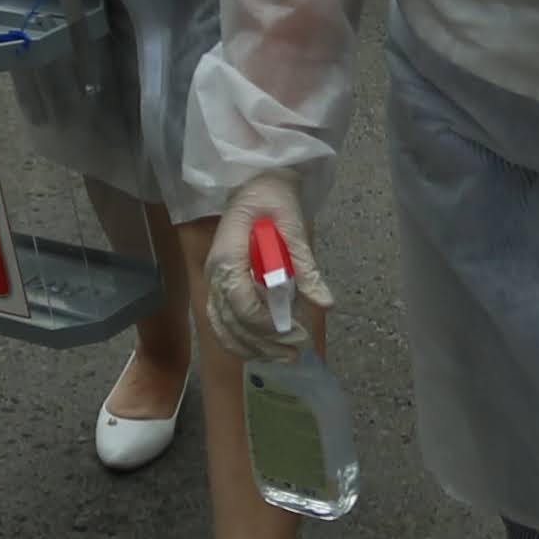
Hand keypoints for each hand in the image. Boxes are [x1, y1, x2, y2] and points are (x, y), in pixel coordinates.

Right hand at [202, 171, 330, 357]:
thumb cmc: (273, 197)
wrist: (255, 182)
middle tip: (296, 352)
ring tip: (283, 356)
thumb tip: (325, 304)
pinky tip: (262, 349)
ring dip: (251, 347)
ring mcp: (213, 279)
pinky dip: (239, 340)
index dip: (267, 326)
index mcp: (229, 256)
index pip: (241, 303)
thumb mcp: (294, 226)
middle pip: (231, 321)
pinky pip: (222, 321)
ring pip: (223, 326)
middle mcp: (215, 272)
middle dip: (263, 343)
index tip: (297, 335)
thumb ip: (306, 268)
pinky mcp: (219, 284)